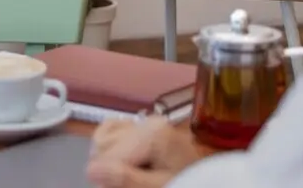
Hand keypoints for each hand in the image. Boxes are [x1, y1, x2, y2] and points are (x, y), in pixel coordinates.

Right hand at [86, 117, 200, 187]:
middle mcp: (147, 122)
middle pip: (103, 147)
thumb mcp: (158, 187)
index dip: (109, 179)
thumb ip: (126, 179)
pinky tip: (128, 163)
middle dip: (111, 169)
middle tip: (134, 184)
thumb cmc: (187, 184)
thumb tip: (90, 170)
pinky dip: (112, 147)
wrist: (212, 184)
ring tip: (136, 176)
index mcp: (151, 133)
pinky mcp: (144, 127)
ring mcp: (145, 122)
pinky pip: (111, 131)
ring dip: (111, 161)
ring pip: (104, 140)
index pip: (106, 156)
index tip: (126, 187)